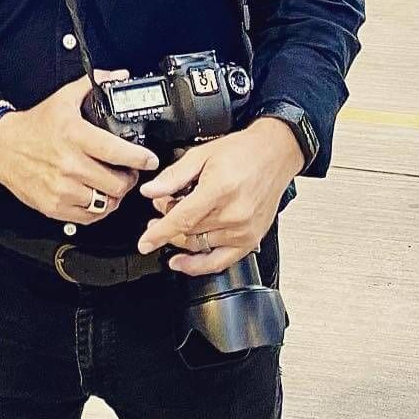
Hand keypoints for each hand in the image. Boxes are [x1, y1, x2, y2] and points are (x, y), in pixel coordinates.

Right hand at [0, 72, 159, 223]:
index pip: (117, 152)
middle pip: (117, 183)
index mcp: (73, 135)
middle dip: (129, 178)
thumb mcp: (62, 99)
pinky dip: (98, 208)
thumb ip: (92, 85)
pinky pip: (89, 216)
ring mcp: (61, 188)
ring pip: (106, 202)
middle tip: (127, 171)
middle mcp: (68, 164)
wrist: (0, 147)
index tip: (150, 159)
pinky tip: (95, 195)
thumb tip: (119, 76)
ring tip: (111, 184)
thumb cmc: (33, 127)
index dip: (140, 158)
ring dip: (114, 195)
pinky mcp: (54, 206)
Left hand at [136, 118, 306, 274]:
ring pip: (200, 245)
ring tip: (174, 222)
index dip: (159, 233)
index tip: (144, 243)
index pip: (183, 219)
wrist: (274, 155)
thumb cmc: (242, 152)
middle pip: (188, 232)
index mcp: (220, 191)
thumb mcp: (200, 155)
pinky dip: (200, 265)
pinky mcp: (251, 240)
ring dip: (180, 238)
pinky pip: (222, 261)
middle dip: (167, 223)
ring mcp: (244, 230)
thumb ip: (173, 176)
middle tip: (160, 209)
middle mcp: (234, 215)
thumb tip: (149, 191)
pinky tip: (184, 263)